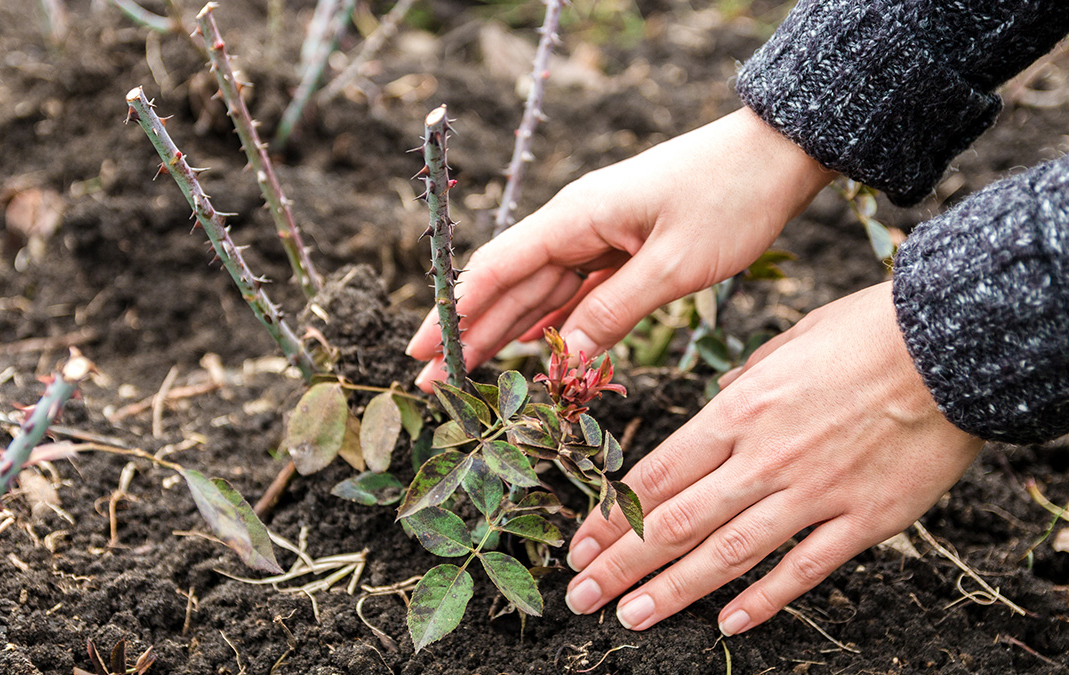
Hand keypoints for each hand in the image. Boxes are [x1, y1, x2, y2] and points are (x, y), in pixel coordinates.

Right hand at [407, 107, 834, 390]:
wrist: (776, 154)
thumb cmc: (730, 199)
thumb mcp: (674, 265)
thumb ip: (612, 313)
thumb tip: (559, 359)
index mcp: (576, 217)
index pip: (497, 269)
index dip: (455, 312)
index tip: (421, 350)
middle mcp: (576, 224)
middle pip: (508, 285)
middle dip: (467, 333)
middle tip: (431, 381)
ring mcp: (597, 235)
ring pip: (537, 292)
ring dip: (501, 333)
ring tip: (465, 374)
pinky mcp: (621, 246)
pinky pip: (573, 291)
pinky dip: (548, 321)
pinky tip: (527, 347)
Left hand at [563, 283, 984, 634]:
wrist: (954, 344)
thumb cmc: (868, 332)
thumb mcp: (785, 344)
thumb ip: (744, 385)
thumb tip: (719, 403)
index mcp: (738, 411)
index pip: (656, 475)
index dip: (611, 516)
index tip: (578, 545)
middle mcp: (764, 458)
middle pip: (676, 521)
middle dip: (620, 564)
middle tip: (580, 596)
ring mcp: (813, 492)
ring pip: (727, 554)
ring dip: (671, 591)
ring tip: (628, 617)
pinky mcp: (865, 519)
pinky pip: (804, 569)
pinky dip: (764, 599)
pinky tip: (728, 624)